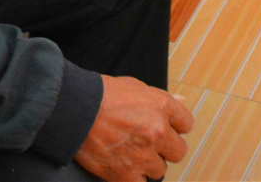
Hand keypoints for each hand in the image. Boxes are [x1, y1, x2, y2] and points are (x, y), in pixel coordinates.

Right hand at [73, 75, 192, 181]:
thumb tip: (181, 100)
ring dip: (147, 164)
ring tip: (130, 154)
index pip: (186, 124)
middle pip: (178, 152)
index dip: (175, 127)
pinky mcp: (125, 174)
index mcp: (161, 107)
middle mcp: (157, 132)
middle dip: (164, 148)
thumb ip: (160, 98)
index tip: (165, 128)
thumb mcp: (136, 87)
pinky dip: (132, 178)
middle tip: (147, 144)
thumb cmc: (102, 95)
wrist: (74, 109)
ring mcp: (142, 155)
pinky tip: (122, 167)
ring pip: (160, 170)